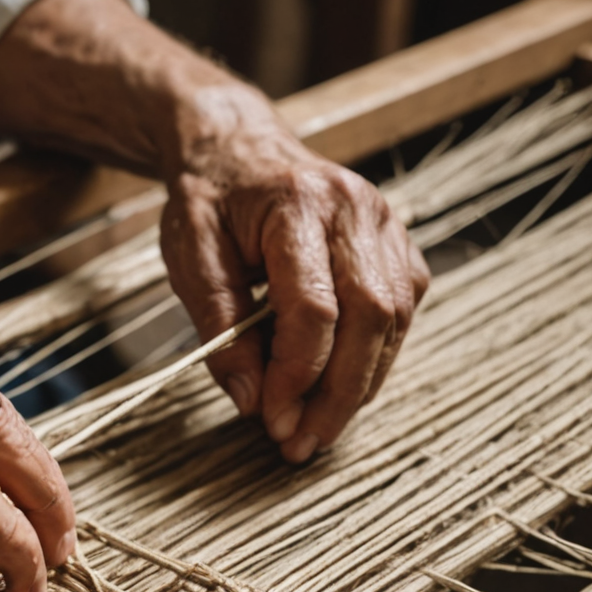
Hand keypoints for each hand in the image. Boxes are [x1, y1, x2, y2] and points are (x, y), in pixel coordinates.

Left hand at [0, 0, 429, 462]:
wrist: (239, 147)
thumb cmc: (210, 202)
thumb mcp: (189, 257)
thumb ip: (217, 327)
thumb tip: (251, 400)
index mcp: (298, 205)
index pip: (313, 306)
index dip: (296, 373)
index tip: (270, 421)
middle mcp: (357, 210)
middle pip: (370, 316)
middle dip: (338, 393)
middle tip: (301, 444)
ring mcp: (388, 224)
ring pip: (395, 319)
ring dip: (360, 385)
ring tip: (317, 430)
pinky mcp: (400, 244)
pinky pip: (401, 311)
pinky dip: (374, 358)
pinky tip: (340, 389)